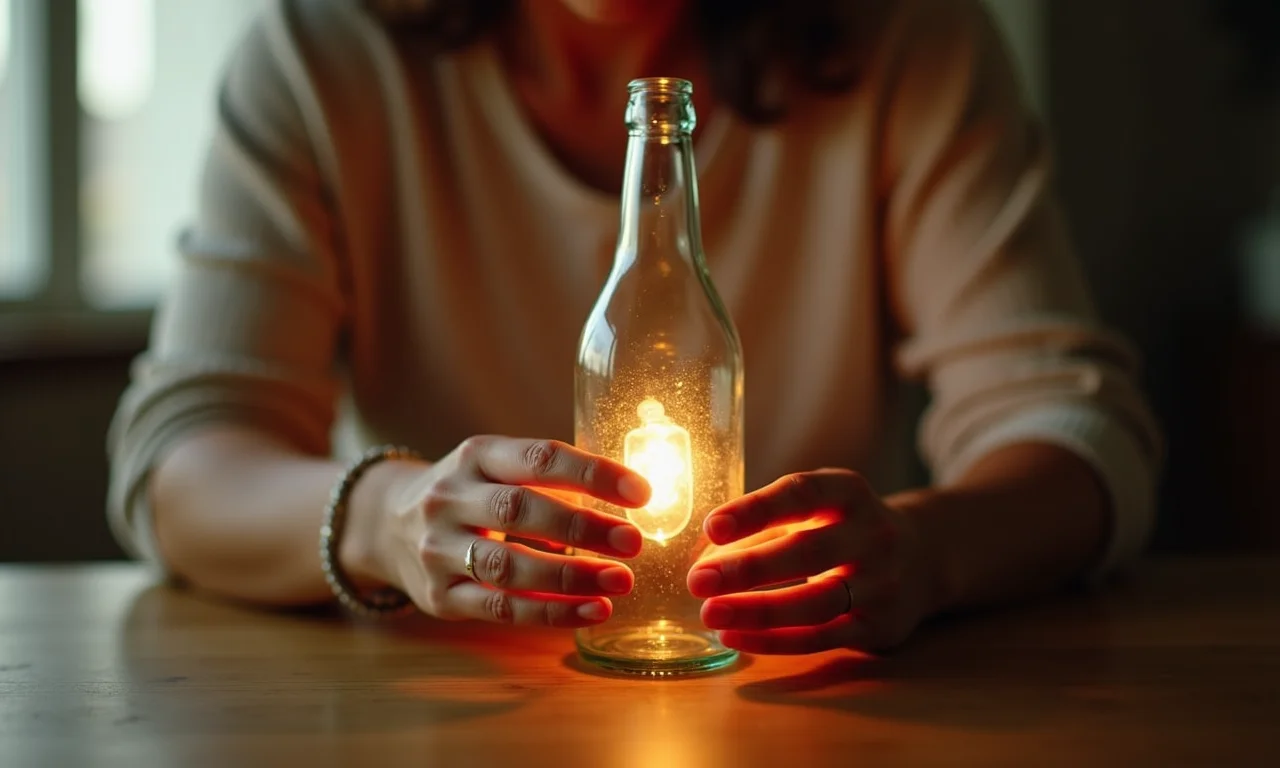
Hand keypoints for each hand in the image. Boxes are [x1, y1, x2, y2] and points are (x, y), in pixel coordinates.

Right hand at [372, 437, 650, 626]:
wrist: (385, 525)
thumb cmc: (469, 494)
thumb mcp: (496, 468)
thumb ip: (549, 479)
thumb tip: (631, 500)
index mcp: (474, 456)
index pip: (538, 457)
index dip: (592, 473)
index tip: (641, 492)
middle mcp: (449, 498)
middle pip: (520, 509)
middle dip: (584, 527)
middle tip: (634, 542)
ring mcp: (437, 549)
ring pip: (507, 565)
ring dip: (571, 576)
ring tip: (620, 581)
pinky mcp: (438, 596)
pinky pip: (499, 608)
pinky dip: (549, 612)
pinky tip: (591, 610)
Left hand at [686, 469, 932, 653]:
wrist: (924, 558)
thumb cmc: (843, 528)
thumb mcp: (815, 510)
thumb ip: (762, 528)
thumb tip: (704, 560)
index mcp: (849, 492)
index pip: (801, 494)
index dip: (755, 510)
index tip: (711, 527)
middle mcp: (872, 535)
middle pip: (809, 551)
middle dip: (749, 568)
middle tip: (698, 581)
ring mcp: (882, 583)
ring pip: (816, 603)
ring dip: (758, 612)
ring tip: (711, 615)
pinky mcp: (880, 626)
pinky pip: (821, 638)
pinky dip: (774, 641)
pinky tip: (735, 637)